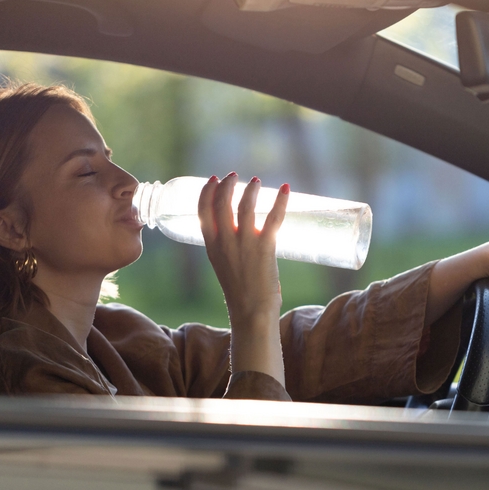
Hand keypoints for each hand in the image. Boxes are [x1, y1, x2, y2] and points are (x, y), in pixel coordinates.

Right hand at [197, 173, 288, 384]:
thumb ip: (226, 245)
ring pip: (245, 205)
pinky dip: (281, 200)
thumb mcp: (223, 264)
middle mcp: (225, 242)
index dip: (207, 191)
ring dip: (251, 189)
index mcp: (211, 246)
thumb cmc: (240, 290)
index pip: (202, 211)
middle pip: (222, 202)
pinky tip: (286, 189)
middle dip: (227, 184)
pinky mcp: (265, 247)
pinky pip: (273, 217)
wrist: (251, 313)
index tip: (214, 179)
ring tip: (256, 181)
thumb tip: (238, 226)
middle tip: (234, 176)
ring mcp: (244, 244)